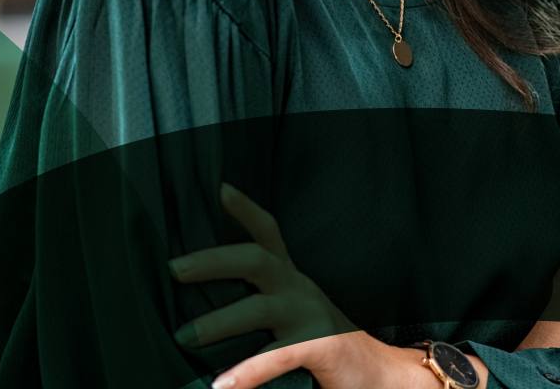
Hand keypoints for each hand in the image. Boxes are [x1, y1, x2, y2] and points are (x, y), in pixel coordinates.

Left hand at [173, 185, 490, 388]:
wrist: (385, 378)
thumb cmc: (331, 350)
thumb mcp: (297, 318)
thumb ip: (264, 308)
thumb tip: (202, 315)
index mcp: (293, 281)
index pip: (269, 233)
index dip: (246, 210)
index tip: (219, 189)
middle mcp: (302, 290)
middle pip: (256, 258)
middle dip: (212, 260)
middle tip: (173, 269)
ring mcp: (312, 316)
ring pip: (260, 307)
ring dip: (219, 320)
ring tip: (183, 336)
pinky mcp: (321, 345)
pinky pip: (277, 356)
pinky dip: (246, 373)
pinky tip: (220, 387)